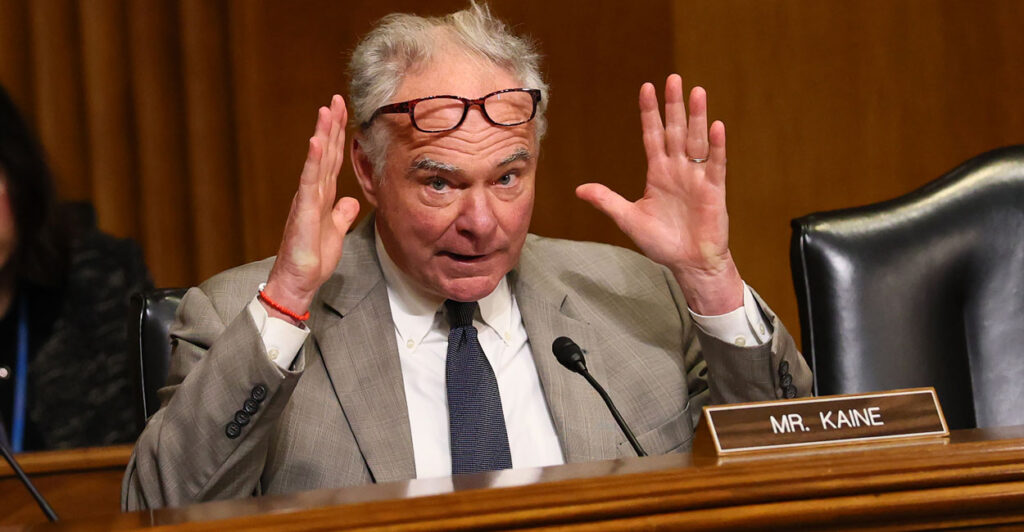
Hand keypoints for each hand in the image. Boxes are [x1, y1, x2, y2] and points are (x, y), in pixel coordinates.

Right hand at [263, 95, 359, 322]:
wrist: (299, 281)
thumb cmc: (313, 259)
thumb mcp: (336, 233)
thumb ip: (341, 214)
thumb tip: (350, 201)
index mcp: (322, 195)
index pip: (331, 159)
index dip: (338, 136)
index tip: (343, 112)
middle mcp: (313, 192)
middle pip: (325, 152)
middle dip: (332, 125)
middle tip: (336, 99)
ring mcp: (307, 199)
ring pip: (317, 161)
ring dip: (322, 134)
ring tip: (326, 110)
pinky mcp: (304, 210)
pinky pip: (309, 181)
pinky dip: (312, 161)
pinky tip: (316, 142)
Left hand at [576, 74, 741, 314]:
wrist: (688, 263)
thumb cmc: (662, 242)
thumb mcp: (628, 219)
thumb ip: (607, 201)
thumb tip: (579, 189)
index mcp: (658, 173)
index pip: (653, 135)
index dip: (650, 113)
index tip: (646, 88)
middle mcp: (677, 170)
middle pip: (675, 131)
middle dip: (673, 106)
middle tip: (673, 79)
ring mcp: (696, 177)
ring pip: (696, 141)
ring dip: (697, 117)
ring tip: (697, 92)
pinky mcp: (714, 190)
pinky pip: (716, 164)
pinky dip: (717, 146)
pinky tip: (716, 127)